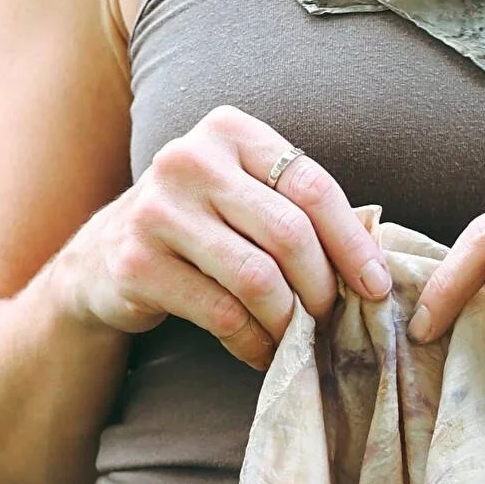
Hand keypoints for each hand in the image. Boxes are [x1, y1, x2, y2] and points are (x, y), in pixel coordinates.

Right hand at [55, 102, 389, 372]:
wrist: (107, 254)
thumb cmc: (201, 225)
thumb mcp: (245, 195)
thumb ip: (298, 210)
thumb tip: (376, 267)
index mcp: (228, 131)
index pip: (310, 186)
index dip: (352, 242)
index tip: (378, 285)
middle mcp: (188, 160)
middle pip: (288, 234)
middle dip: (323, 286)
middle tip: (333, 317)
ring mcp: (157, 210)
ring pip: (258, 279)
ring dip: (290, 321)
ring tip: (300, 338)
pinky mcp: (137, 263)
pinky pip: (222, 314)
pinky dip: (255, 342)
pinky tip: (263, 352)